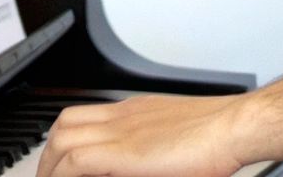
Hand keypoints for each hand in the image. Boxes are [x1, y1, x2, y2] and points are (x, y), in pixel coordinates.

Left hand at [35, 93, 257, 176]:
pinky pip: (77, 162)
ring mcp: (122, 132)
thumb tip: (143, 165)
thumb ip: (151, 152)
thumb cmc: (219, 136)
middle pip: (65, 125)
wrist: (235, 126)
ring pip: (63, 140)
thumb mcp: (176, 138)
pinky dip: (64, 175)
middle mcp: (122, 117)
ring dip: (50, 165)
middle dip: (48, 154)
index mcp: (134, 112)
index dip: (64, 140)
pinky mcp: (125, 152)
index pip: (83, 118)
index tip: (60, 164)